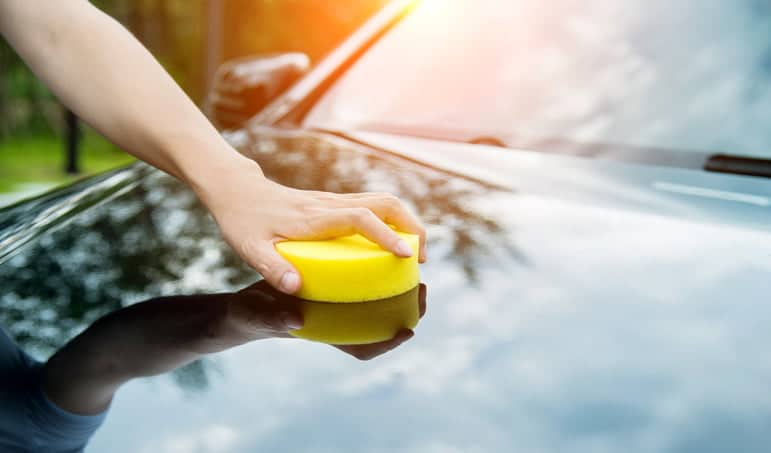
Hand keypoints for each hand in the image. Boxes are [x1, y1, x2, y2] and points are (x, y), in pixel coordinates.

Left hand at [195, 158, 425, 293]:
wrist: (238, 190)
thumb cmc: (243, 221)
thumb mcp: (249, 249)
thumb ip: (272, 268)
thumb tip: (296, 287)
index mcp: (314, 217)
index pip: (360, 218)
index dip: (386, 235)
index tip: (406, 255)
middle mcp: (329, 204)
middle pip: (384, 202)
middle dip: (411, 225)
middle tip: (421, 256)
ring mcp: (333, 200)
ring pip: (382, 200)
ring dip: (406, 221)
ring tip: (415, 251)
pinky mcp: (333, 202)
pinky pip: (372, 205)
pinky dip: (392, 220)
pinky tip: (392, 241)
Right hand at [232, 281, 425, 360]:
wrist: (246, 302)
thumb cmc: (251, 313)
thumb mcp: (259, 314)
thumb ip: (274, 319)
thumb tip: (296, 321)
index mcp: (325, 335)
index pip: (362, 348)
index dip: (386, 344)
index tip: (406, 331)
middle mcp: (336, 324)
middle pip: (379, 326)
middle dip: (405, 313)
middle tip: (422, 290)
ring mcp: (336, 308)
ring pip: (376, 306)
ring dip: (397, 293)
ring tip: (414, 270)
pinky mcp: (333, 292)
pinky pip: (362, 288)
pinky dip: (377, 274)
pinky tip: (385, 254)